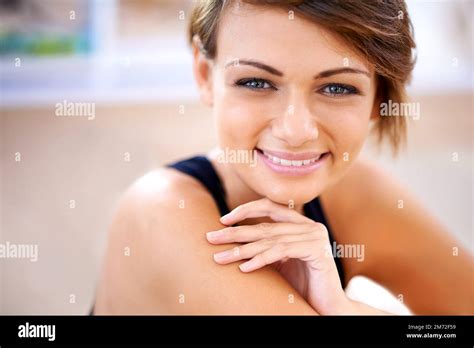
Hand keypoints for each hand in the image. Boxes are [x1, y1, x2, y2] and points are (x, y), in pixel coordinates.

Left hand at [206, 197, 350, 313]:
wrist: (328, 307)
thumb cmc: (302, 285)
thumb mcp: (279, 261)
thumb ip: (264, 246)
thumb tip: (230, 238)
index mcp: (300, 223)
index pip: (269, 206)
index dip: (244, 210)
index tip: (222, 220)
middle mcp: (309, 226)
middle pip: (265, 226)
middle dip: (234, 233)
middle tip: (211, 238)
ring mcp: (315, 237)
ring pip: (270, 240)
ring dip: (241, 250)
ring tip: (220, 257)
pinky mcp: (317, 251)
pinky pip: (282, 252)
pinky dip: (260, 259)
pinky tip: (244, 268)